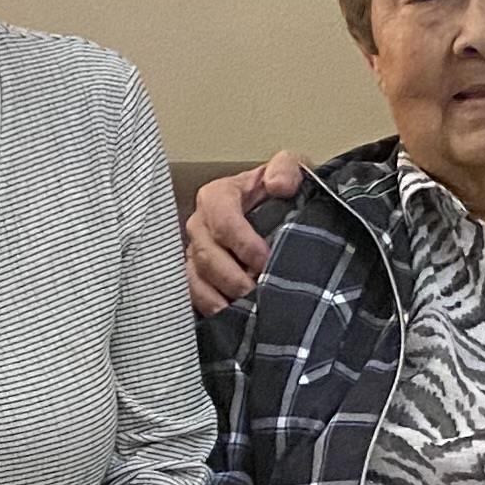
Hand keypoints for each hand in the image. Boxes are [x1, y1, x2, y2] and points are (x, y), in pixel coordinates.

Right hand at [185, 152, 306, 315]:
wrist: (280, 216)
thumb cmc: (280, 195)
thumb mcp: (291, 171)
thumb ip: (287, 167)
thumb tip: (278, 185)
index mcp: (218, 196)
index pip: (220, 217)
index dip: (241, 241)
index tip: (265, 259)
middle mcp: (200, 224)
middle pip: (205, 252)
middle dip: (232, 276)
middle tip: (258, 292)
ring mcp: (195, 253)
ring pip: (196, 277)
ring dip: (219, 296)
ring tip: (246, 309)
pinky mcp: (197, 276)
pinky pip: (193, 294)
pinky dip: (210, 307)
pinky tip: (231, 316)